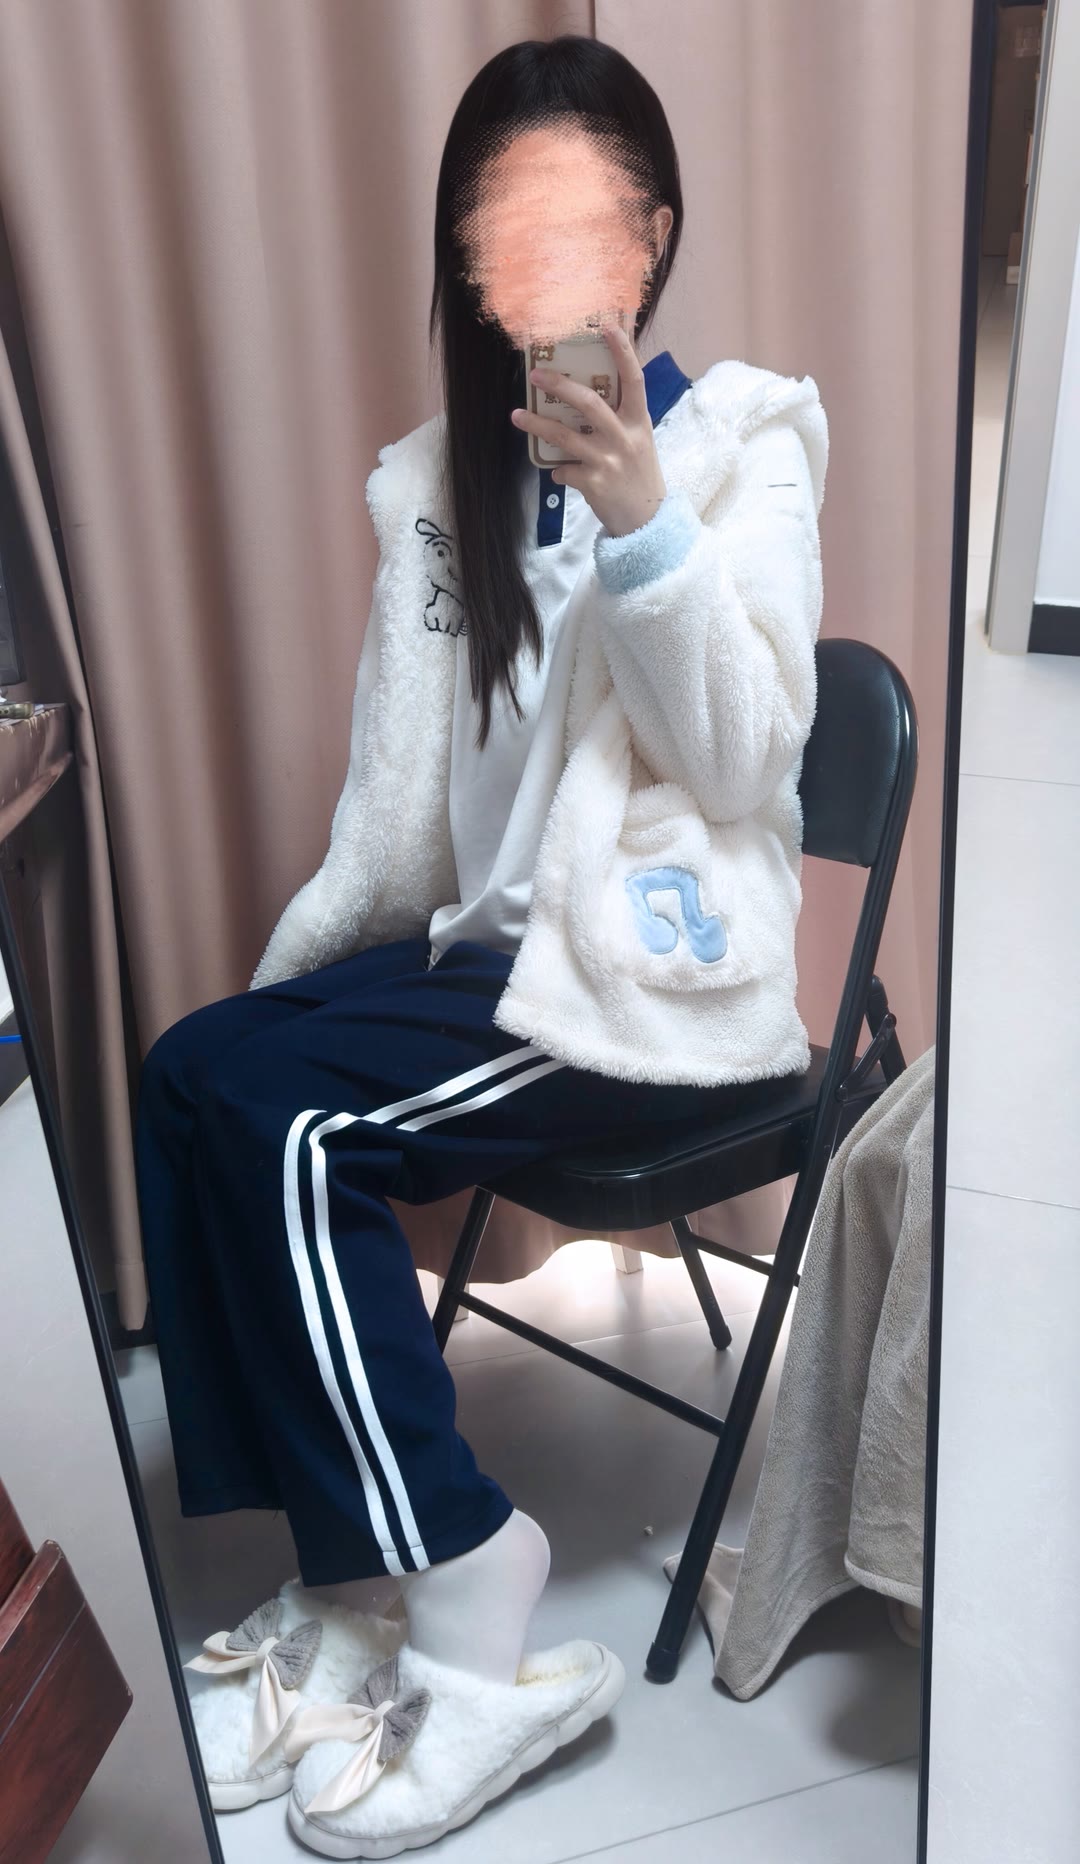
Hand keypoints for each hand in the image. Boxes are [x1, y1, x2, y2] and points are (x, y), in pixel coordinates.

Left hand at [510, 324, 667, 537]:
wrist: (648, 520)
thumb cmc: (639, 475)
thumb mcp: (639, 440)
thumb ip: (620, 418)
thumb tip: (585, 395)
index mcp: (638, 421)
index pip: (634, 379)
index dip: (623, 351)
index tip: (607, 326)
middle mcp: (624, 437)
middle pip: (590, 403)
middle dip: (560, 386)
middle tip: (536, 374)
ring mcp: (608, 461)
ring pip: (565, 436)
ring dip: (537, 424)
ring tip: (517, 415)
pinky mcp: (594, 483)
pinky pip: (563, 471)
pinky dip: (557, 471)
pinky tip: (559, 473)